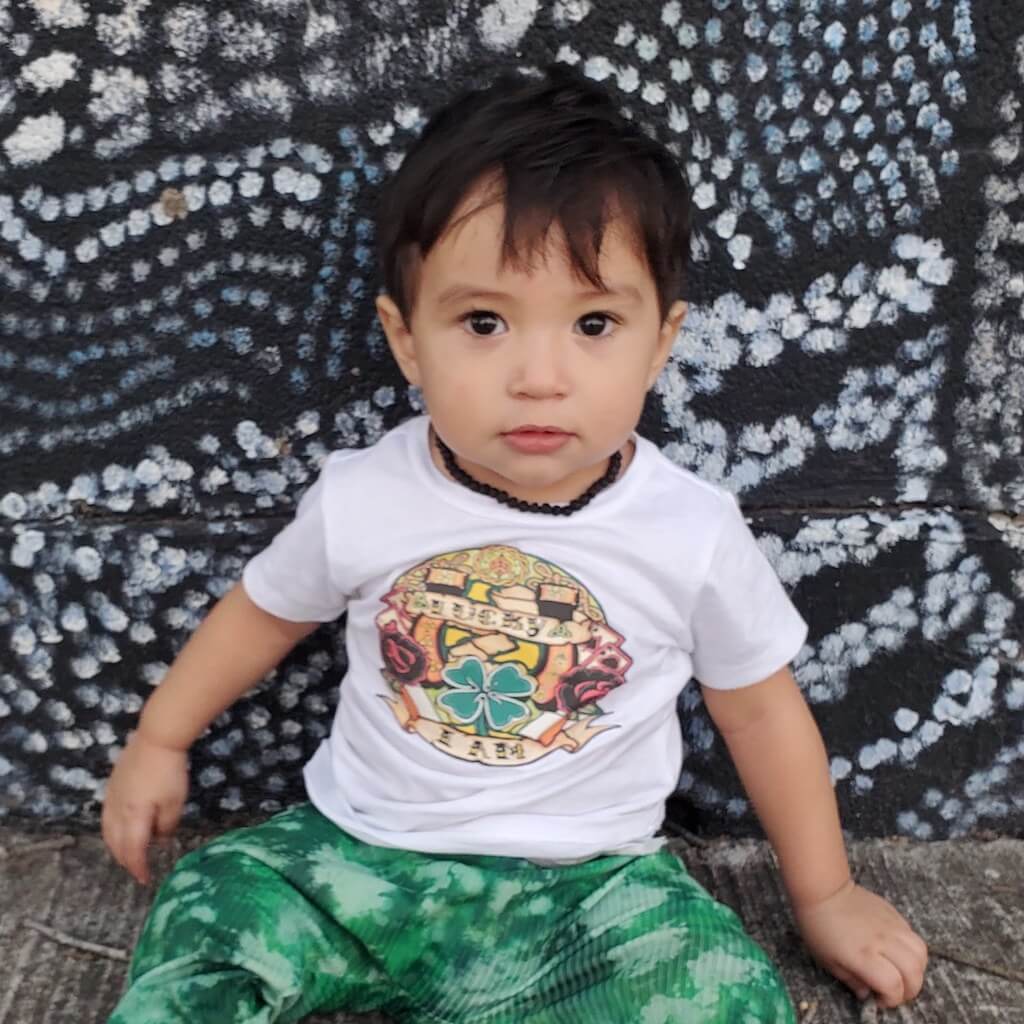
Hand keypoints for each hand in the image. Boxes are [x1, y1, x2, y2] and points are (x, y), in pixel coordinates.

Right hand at [101, 731, 188, 884]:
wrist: (156, 739)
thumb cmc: (170, 772)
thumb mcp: (175, 802)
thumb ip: (167, 825)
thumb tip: (159, 840)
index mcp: (133, 818)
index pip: (132, 851)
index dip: (138, 867)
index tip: (145, 879)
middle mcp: (116, 811)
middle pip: (116, 844)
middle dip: (125, 860)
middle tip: (137, 869)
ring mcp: (111, 798)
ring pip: (107, 831)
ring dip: (116, 847)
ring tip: (126, 855)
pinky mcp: (111, 786)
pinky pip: (106, 817)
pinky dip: (111, 831)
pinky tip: (118, 829)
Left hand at [794, 880, 927, 1007]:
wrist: (824, 890)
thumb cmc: (819, 926)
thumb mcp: (828, 961)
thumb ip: (852, 981)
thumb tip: (868, 994)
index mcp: (864, 955)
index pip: (894, 985)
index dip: (891, 1000)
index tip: (879, 999)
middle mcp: (883, 941)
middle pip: (914, 972)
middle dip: (909, 990)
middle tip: (895, 991)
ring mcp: (892, 926)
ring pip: (921, 953)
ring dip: (917, 969)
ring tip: (902, 973)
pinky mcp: (894, 913)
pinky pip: (914, 935)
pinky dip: (912, 950)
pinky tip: (897, 953)